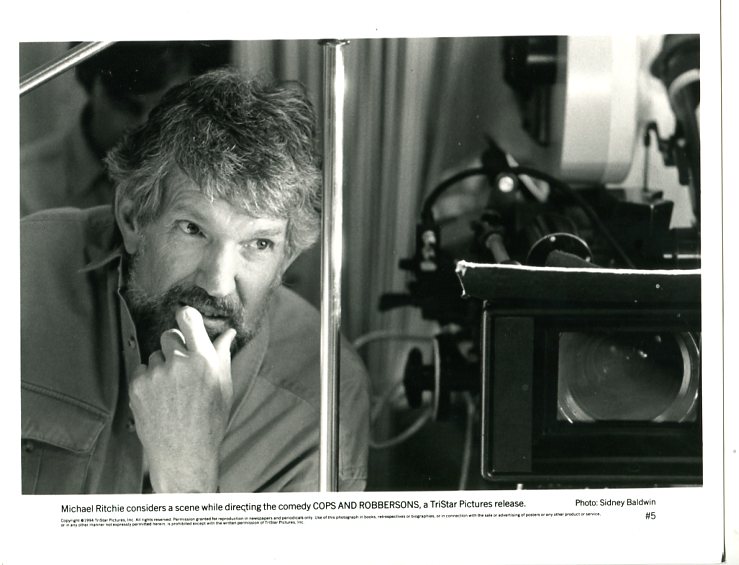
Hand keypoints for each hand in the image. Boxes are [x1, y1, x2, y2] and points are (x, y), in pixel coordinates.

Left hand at [129, 306, 235, 492]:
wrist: (183, 453)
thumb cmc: (210, 420)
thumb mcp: (224, 386)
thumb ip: (222, 355)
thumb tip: (228, 332)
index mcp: (203, 360)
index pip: (187, 319)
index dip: (185, 316)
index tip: (184, 318)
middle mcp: (178, 363)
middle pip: (168, 335)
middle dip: (174, 346)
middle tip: (181, 366)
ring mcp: (156, 375)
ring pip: (154, 355)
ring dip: (161, 366)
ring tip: (172, 391)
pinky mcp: (137, 386)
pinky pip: (142, 370)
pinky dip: (149, 380)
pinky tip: (160, 398)